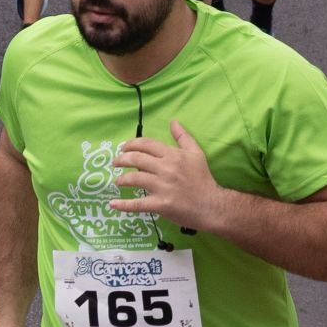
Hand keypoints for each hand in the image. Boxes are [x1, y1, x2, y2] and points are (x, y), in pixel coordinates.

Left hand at [109, 121, 223, 230]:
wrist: (213, 205)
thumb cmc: (203, 179)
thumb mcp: (196, 153)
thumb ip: (183, 137)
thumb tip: (173, 121)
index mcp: (172, 155)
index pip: (146, 145)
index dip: (131, 144)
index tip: (123, 148)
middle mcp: (165, 169)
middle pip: (136, 159)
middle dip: (122, 159)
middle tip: (115, 162)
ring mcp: (162, 187)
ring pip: (135, 179)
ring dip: (122, 179)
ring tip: (117, 181)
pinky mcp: (161, 204)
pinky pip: (138, 204)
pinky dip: (124, 205)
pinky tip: (113, 204)